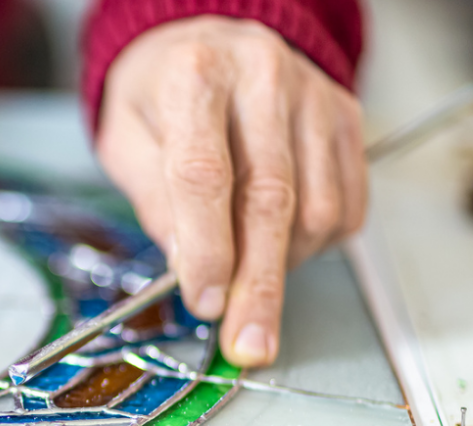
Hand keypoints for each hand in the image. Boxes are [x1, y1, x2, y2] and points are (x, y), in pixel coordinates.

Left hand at [97, 16, 367, 367]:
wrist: (209, 38)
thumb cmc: (161, 94)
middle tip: (248, 341)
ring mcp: (313, 96)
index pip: (203, 174)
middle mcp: (263, 77)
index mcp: (194, 76)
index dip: (206, 249)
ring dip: (283, 264)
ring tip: (249, 275)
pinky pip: (346, 203)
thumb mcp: (126, 138)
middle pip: (269, 199)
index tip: (205, 302)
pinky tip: (282, 242)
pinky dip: (316, 243)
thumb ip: (154, 200)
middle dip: (258, 285)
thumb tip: (188, 268)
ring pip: (315, 208)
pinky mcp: (346, 117)